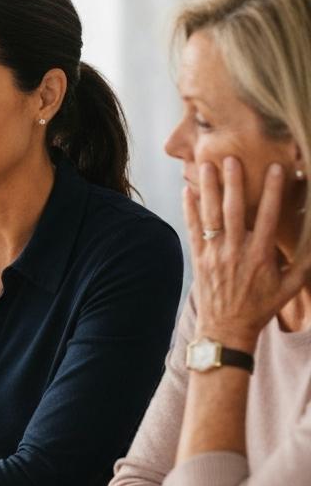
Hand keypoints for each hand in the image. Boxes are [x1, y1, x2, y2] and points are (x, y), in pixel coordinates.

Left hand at [185, 159, 310, 349]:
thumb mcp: (289, 288)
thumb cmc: (260, 306)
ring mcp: (214, 253)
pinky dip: (189, 209)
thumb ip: (304, 263)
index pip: (268, 217)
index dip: (273, 192)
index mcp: (260, 255)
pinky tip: (186, 190)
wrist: (226, 327)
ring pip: (210, 216)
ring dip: (207, 189)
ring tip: (205, 166)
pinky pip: (193, 229)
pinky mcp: (199, 257)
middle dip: (233, 183)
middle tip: (230, 158)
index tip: (276, 169)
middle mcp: (236, 251)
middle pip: (234, 210)